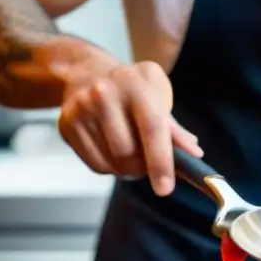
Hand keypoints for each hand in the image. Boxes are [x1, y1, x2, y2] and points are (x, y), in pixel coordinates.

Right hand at [58, 61, 202, 195]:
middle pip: (129, 153)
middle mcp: (105, 94)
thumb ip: (175, 127)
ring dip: (128, 169)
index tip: (165, 188)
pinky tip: (112, 150)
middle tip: (149, 162)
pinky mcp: (67, 125)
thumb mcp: (158, 95)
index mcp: (136, 84)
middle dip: (144, 167)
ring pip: (112, 163)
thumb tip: (193, 153)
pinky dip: (111, 168)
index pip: (151, 128)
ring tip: (131, 152)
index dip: (161, 162)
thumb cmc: (132, 88)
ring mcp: (82, 109)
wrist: (87, 72)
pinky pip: (96, 165)